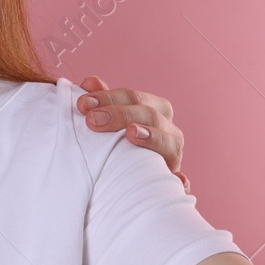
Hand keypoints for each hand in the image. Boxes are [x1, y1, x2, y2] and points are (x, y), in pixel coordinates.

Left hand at [76, 75, 188, 191]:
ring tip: (131, 133)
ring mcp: (173, 156)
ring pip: (170, 142)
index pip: (133, 97)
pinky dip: (181, 179)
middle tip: (92, 120)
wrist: (123, 182)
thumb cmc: (116, 145)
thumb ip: (102, 102)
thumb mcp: (108, 122)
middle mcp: (168, 131)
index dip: (108, 97)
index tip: (83, 103)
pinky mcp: (173, 180)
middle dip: (120, 114)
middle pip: (150, 114)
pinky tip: (175, 177)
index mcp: (153, 111)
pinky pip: (181, 181)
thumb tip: (90, 82)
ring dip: (152, 136)